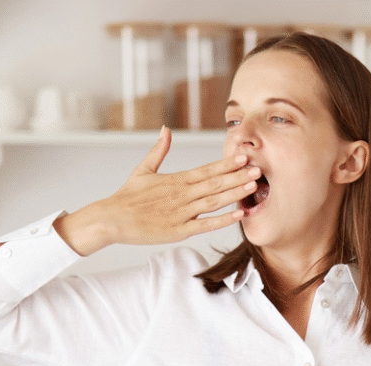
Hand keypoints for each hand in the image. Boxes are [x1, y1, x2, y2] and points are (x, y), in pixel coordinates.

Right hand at [55, 126, 259, 254]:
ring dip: (235, 193)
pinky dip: (223, 220)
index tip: (244, 156)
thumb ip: (159, 150)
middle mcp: (181, 194)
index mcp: (176, 180)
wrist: (111, 219)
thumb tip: (166, 129)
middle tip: (259, 168)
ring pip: (213, 202)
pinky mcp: (178, 230)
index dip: (226, 163)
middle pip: (215, 183)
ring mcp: (181, 213)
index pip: (206, 170)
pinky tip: (239, 214)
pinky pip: (205, 225)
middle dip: (238, 175)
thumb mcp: (143, 170)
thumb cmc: (127, 196)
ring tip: (253, 185)